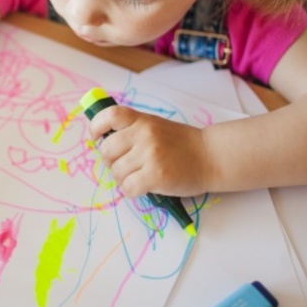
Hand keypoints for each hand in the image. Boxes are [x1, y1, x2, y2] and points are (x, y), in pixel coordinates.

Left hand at [87, 106, 212, 196]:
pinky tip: (142, 187)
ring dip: (123, 179)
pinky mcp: (156, 175)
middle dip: (111, 161)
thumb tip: (104, 144)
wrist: (210, 156)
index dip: (96, 126)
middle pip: (107, 150)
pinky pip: (128, 187)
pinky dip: (131, 191)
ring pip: (116, 171)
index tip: (97, 138)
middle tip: (124, 166)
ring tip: (138, 177)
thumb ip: (133, 130)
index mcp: (142, 119)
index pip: (110, 115)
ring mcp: (150, 154)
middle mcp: (144, 134)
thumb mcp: (155, 126)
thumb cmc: (181, 144)